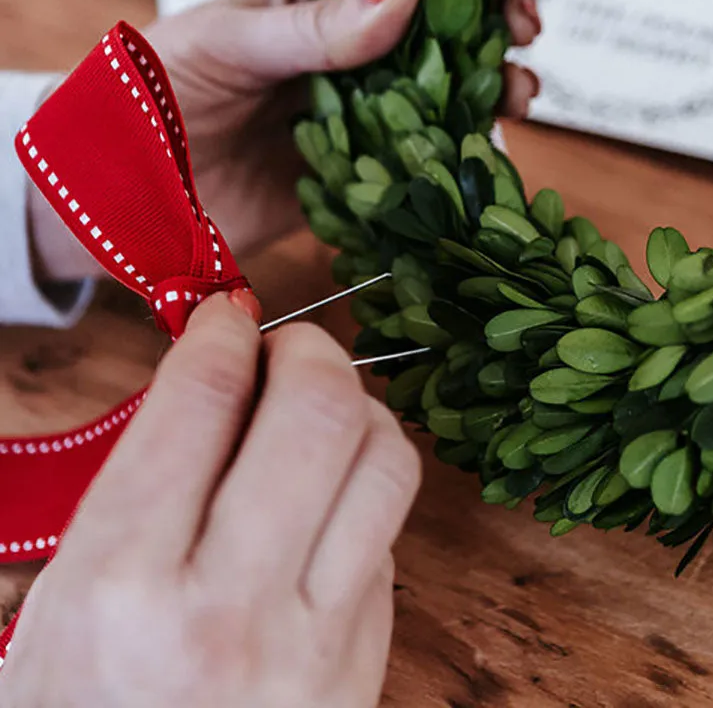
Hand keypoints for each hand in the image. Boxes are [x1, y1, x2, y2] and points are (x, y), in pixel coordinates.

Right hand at [0, 294, 419, 707]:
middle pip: (319, 413)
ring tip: (321, 411)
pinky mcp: (365, 664)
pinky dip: (368, 487)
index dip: (222, 333)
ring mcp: (313, 643)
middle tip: (286, 350)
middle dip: (309, 350)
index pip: (203, 402)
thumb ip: (132, 485)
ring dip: (361, 409)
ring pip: (386, 461)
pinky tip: (327, 496)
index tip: (225, 316)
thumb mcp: (52, 610)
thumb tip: (213, 378)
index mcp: (119, 587)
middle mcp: (227, 610)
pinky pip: (392, 532)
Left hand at [30, 0, 585, 279]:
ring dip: (500, 77)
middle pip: (452, 13)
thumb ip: (321, 23)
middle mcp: (356, 41)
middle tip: (524, 22)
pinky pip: (433, 147)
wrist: (131, 194)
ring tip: (519, 89)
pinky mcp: (371, 164)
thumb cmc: (162, 92)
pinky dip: (470, 140)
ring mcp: (369, 103)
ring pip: (455, 80)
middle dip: (503, 9)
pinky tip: (491, 136)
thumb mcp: (233, 40)